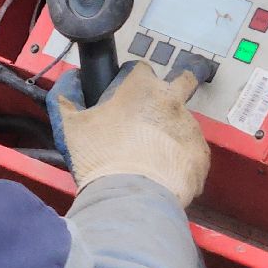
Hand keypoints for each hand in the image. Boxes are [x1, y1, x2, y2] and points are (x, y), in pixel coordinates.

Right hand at [47, 62, 210, 206]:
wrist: (130, 198)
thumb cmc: (101, 159)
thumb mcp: (70, 125)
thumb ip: (67, 96)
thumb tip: (72, 81)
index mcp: (141, 87)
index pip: (139, 69)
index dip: (129, 83)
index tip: (122, 99)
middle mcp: (171, 101)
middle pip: (182, 81)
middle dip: (171, 91)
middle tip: (154, 113)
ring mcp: (190, 127)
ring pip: (184, 122)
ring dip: (170, 132)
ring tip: (151, 156)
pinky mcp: (201, 155)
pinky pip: (191, 152)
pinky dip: (179, 159)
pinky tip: (162, 172)